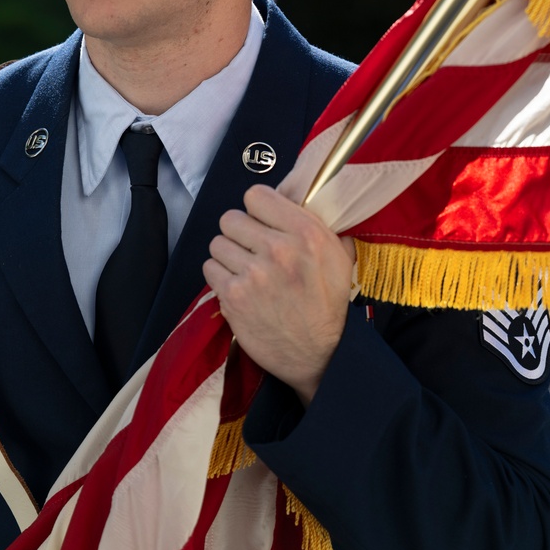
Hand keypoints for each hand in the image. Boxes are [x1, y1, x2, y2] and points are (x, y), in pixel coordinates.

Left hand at [203, 185, 353, 405]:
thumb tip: (299, 202)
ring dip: (228, 255)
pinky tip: (236, 286)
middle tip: (251, 249)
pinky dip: (220, 276)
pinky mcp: (234, 297)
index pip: (256, 195)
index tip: (263, 222)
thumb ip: (318, 226)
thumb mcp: (338, 258)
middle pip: (231, 218)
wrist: (319, 354)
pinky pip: (210, 268)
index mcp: (306, 233)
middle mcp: (278, 248)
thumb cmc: (328, 304)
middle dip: (240, 233)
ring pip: (218, 243)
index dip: (257, 209)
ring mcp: (253, 273)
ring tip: (243, 269)